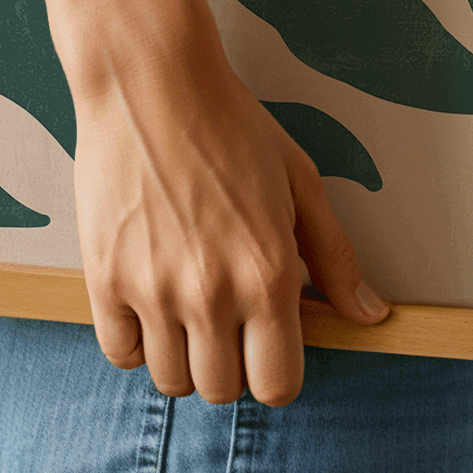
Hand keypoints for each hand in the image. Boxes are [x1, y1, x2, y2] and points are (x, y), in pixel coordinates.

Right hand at [69, 12, 390, 407]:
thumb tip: (369, 315)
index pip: (277, 385)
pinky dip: (134, 342)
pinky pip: (120, 353)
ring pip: (170, 381)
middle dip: (229, 366)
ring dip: (181, 357)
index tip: (265, 345)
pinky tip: (146, 305)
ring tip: (184, 311)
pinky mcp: (104, 277)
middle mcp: (212, 293)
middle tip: (224, 322)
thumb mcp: (299, 182)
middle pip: (221, 390)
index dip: (274, 372)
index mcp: (269, 274)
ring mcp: (153, 289)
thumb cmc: (229, 124)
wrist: (151, 81)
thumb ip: (335, 257)